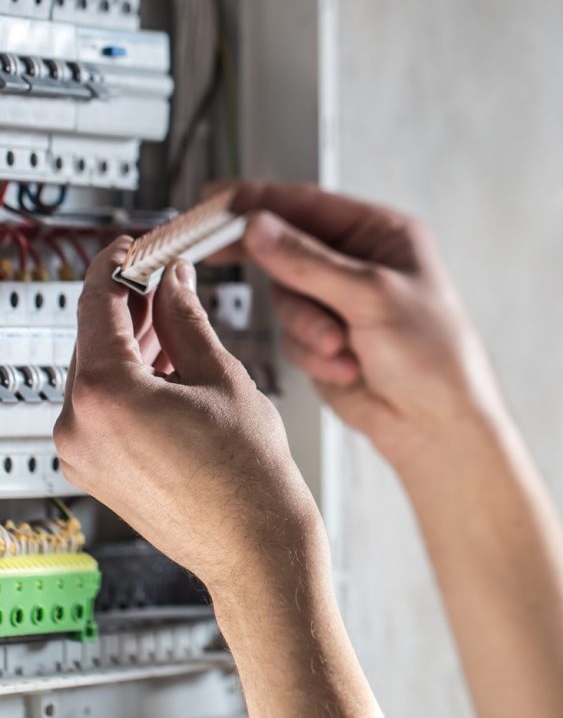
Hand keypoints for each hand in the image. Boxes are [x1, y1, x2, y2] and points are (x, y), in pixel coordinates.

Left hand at [54, 237, 322, 596]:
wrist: (254, 544)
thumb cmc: (247, 476)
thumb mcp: (221, 375)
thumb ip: (186, 318)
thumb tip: (172, 281)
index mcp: (106, 394)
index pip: (98, 303)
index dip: (117, 265)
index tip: (132, 248)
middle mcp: (79, 425)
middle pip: (94, 337)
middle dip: (129, 302)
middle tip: (165, 277)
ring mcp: (82, 452)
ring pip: (98, 371)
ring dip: (132, 339)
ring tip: (174, 317)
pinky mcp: (96, 469)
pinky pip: (102, 405)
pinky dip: (130, 377)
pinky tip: (167, 362)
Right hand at [217, 182, 508, 473]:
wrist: (437, 423)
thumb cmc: (433, 353)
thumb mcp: (371, 297)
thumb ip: (309, 263)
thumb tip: (257, 226)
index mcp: (381, 233)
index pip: (309, 204)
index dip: (259, 200)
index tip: (215, 201)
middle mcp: (359, 261)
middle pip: (288, 249)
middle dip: (283, 276)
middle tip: (220, 257)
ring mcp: (340, 300)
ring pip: (285, 297)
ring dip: (306, 326)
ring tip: (339, 345)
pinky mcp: (326, 337)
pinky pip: (292, 334)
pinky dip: (312, 353)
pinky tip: (347, 367)